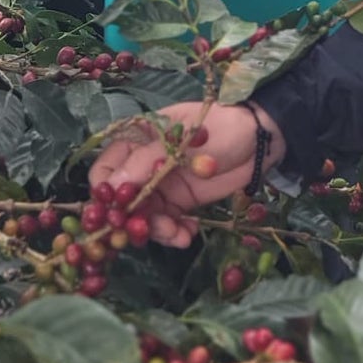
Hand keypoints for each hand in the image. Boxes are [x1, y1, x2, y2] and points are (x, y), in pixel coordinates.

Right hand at [88, 101, 286, 248]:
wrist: (257, 141)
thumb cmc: (219, 127)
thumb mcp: (181, 140)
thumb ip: (146, 161)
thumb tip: (111, 187)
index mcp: (136, 140)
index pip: (105, 169)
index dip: (106, 193)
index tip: (119, 212)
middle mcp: (142, 165)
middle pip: (122, 201)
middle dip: (135, 220)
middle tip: (156, 230)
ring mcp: (160, 186)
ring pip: (143, 217)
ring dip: (157, 231)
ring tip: (180, 235)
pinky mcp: (178, 203)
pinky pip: (165, 224)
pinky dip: (174, 234)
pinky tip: (188, 234)